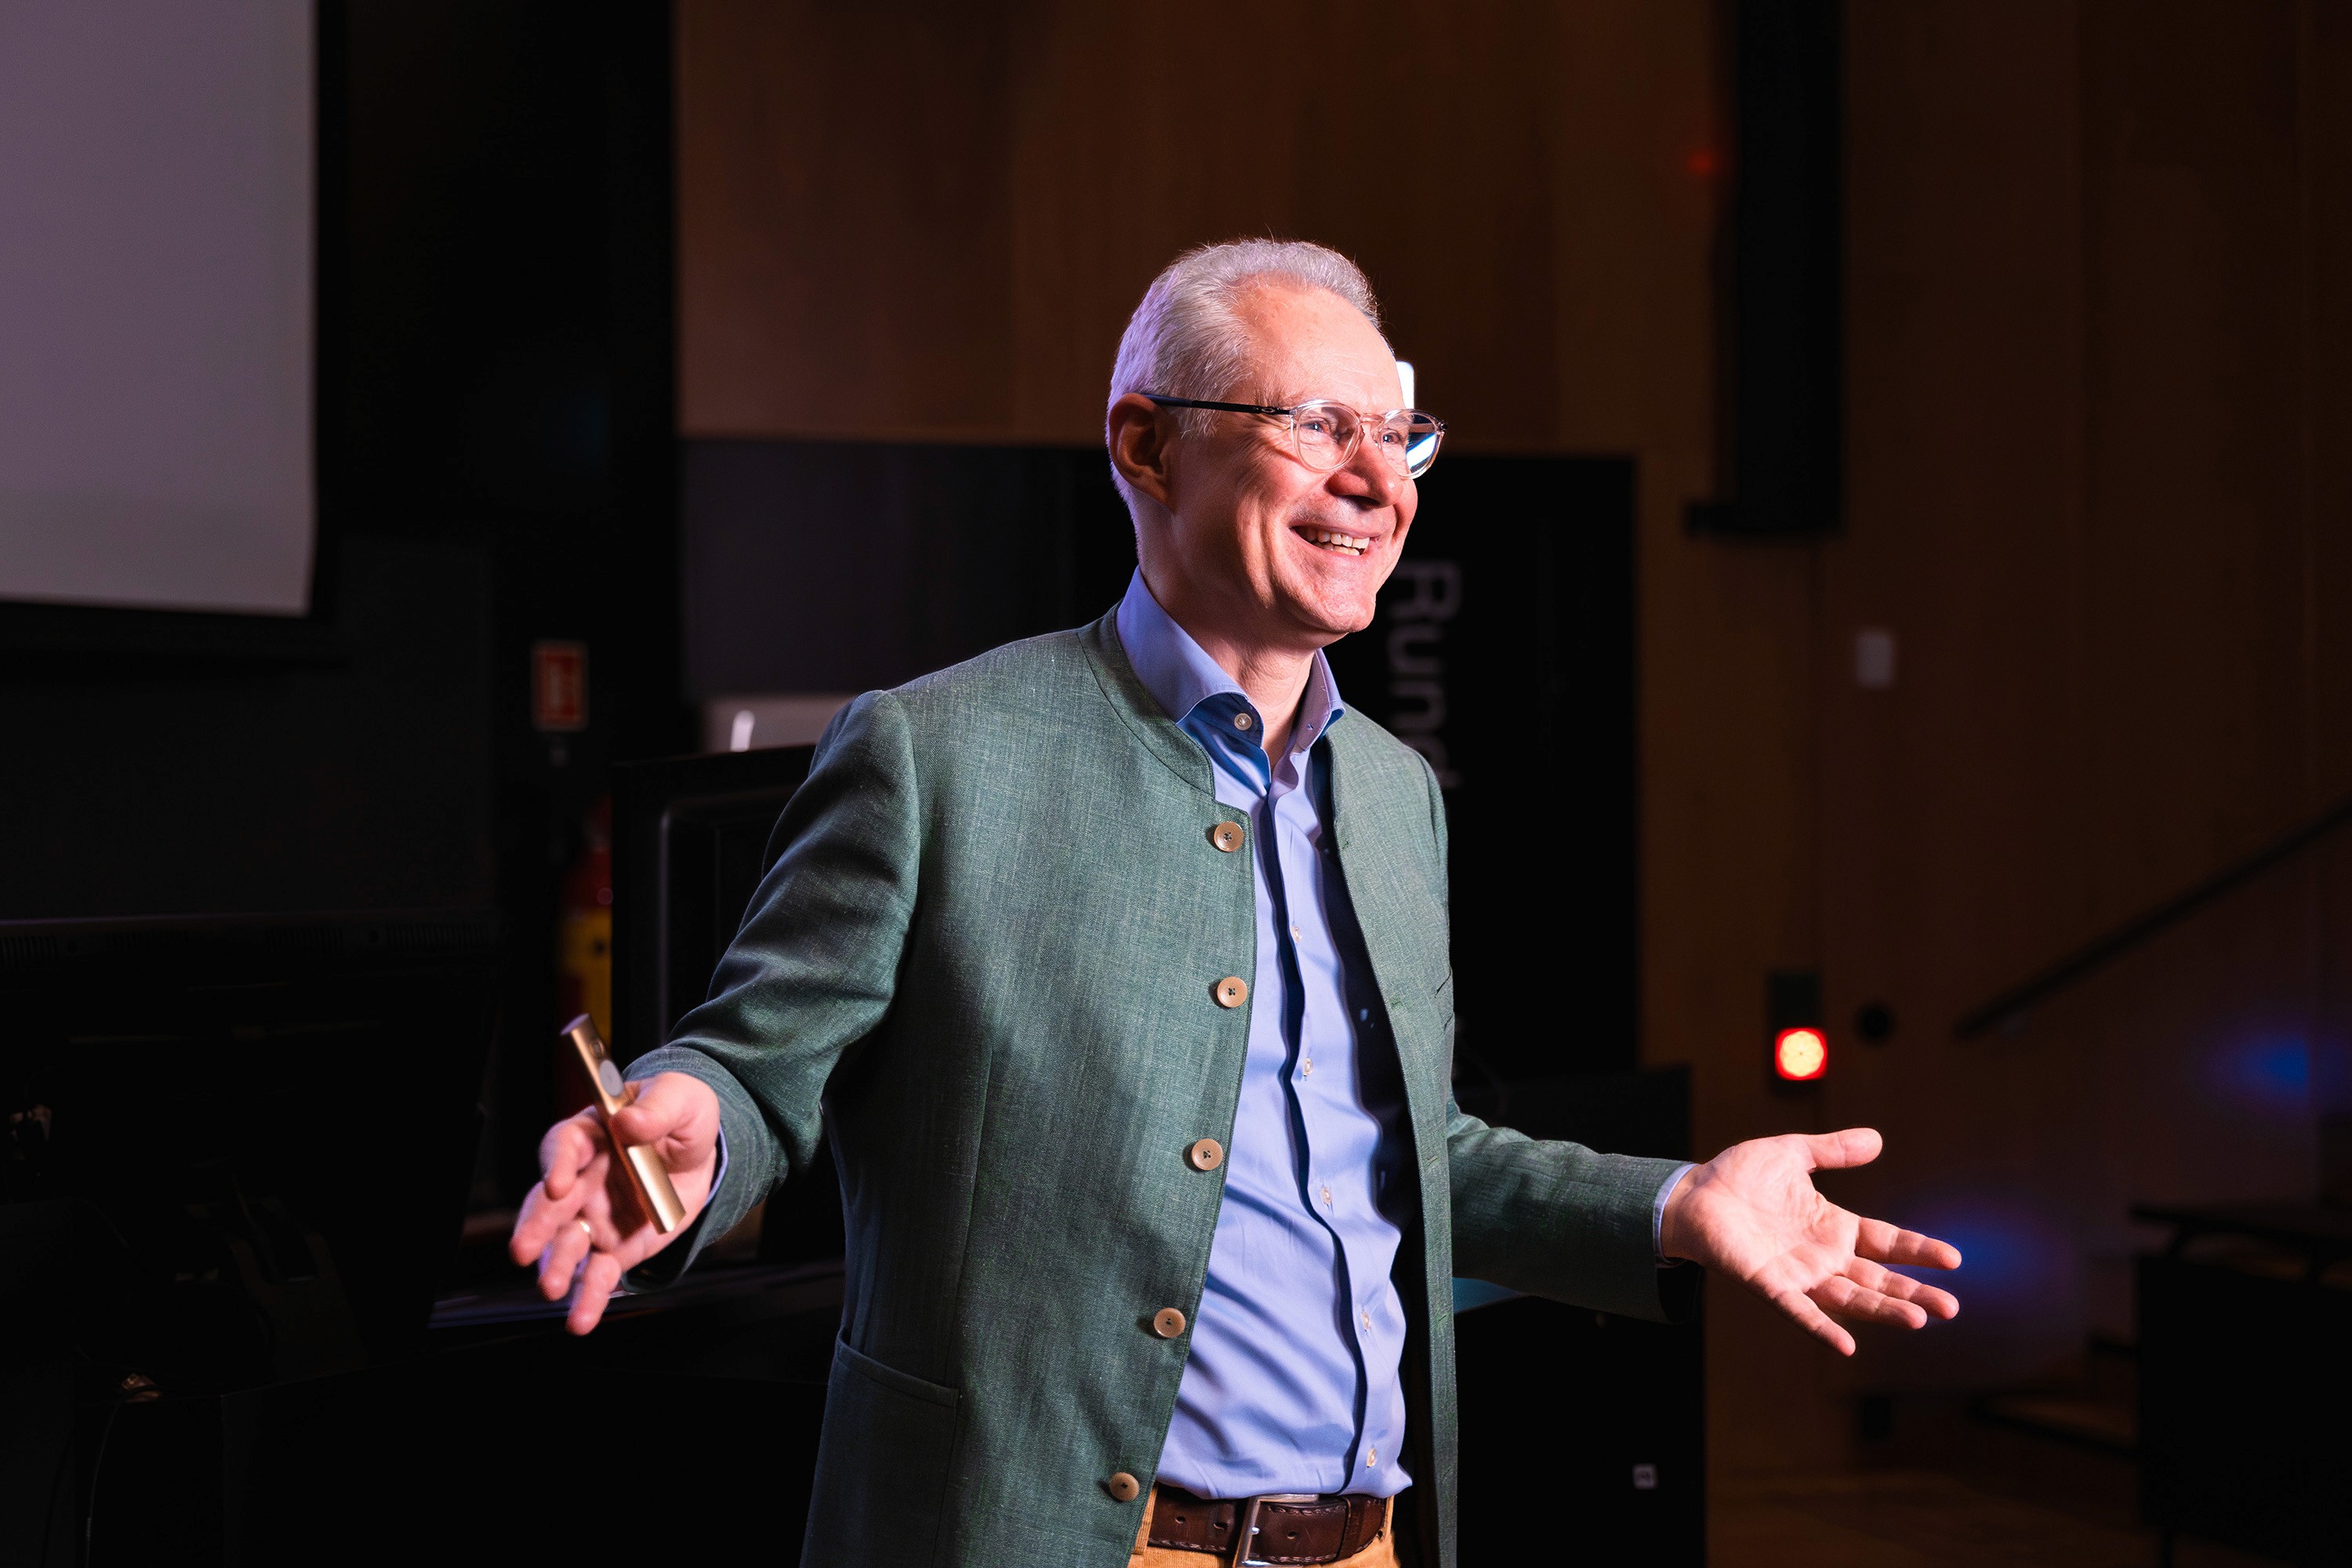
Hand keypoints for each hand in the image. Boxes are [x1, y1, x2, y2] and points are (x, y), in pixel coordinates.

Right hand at [507, 1071, 721, 1334]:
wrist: (702, 1151)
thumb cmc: (680, 1113)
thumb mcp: (680, 1098)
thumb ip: (656, 1109)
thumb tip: (628, 1121)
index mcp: (592, 1133)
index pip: (565, 1145)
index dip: (558, 1163)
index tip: (558, 1183)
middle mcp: (581, 1179)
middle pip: (550, 1202)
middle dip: (536, 1226)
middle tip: (523, 1249)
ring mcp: (594, 1216)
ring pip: (566, 1244)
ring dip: (555, 1266)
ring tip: (550, 1287)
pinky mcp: (614, 1247)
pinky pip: (597, 1274)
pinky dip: (589, 1297)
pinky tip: (581, 1320)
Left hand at [1658, 1127, 1959, 1355]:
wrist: (1692, 1193)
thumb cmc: (1738, 1175)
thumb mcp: (1791, 1154)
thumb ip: (1832, 1150)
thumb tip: (1877, 1139)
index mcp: (1832, 1226)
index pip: (1886, 1243)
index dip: (1918, 1250)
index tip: (1954, 1259)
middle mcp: (1821, 1256)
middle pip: (1877, 1280)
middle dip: (1914, 1292)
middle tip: (1952, 1307)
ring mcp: (1798, 1273)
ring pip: (1849, 1299)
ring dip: (1883, 1310)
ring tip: (1920, 1320)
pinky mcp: (1768, 1284)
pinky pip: (1799, 1311)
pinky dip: (1822, 1328)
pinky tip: (1846, 1346)